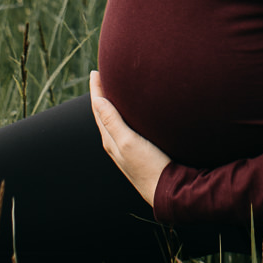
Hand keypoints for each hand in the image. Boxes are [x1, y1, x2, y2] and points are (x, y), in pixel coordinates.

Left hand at [89, 71, 170, 207]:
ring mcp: (127, 149)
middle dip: (100, 95)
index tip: (95, 72)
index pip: (98, 108)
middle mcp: (115, 144)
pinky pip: (124, 128)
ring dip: (110, 105)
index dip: (96, 89)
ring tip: (112, 91)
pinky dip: (121, 116)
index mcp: (110, 139)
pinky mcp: (139, 152)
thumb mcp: (128, 142)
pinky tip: (131, 115)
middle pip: (103, 114)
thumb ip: (112, 121)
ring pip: (112, 121)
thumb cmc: (148, 166)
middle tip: (100, 77)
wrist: (167, 191)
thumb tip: (97, 100)